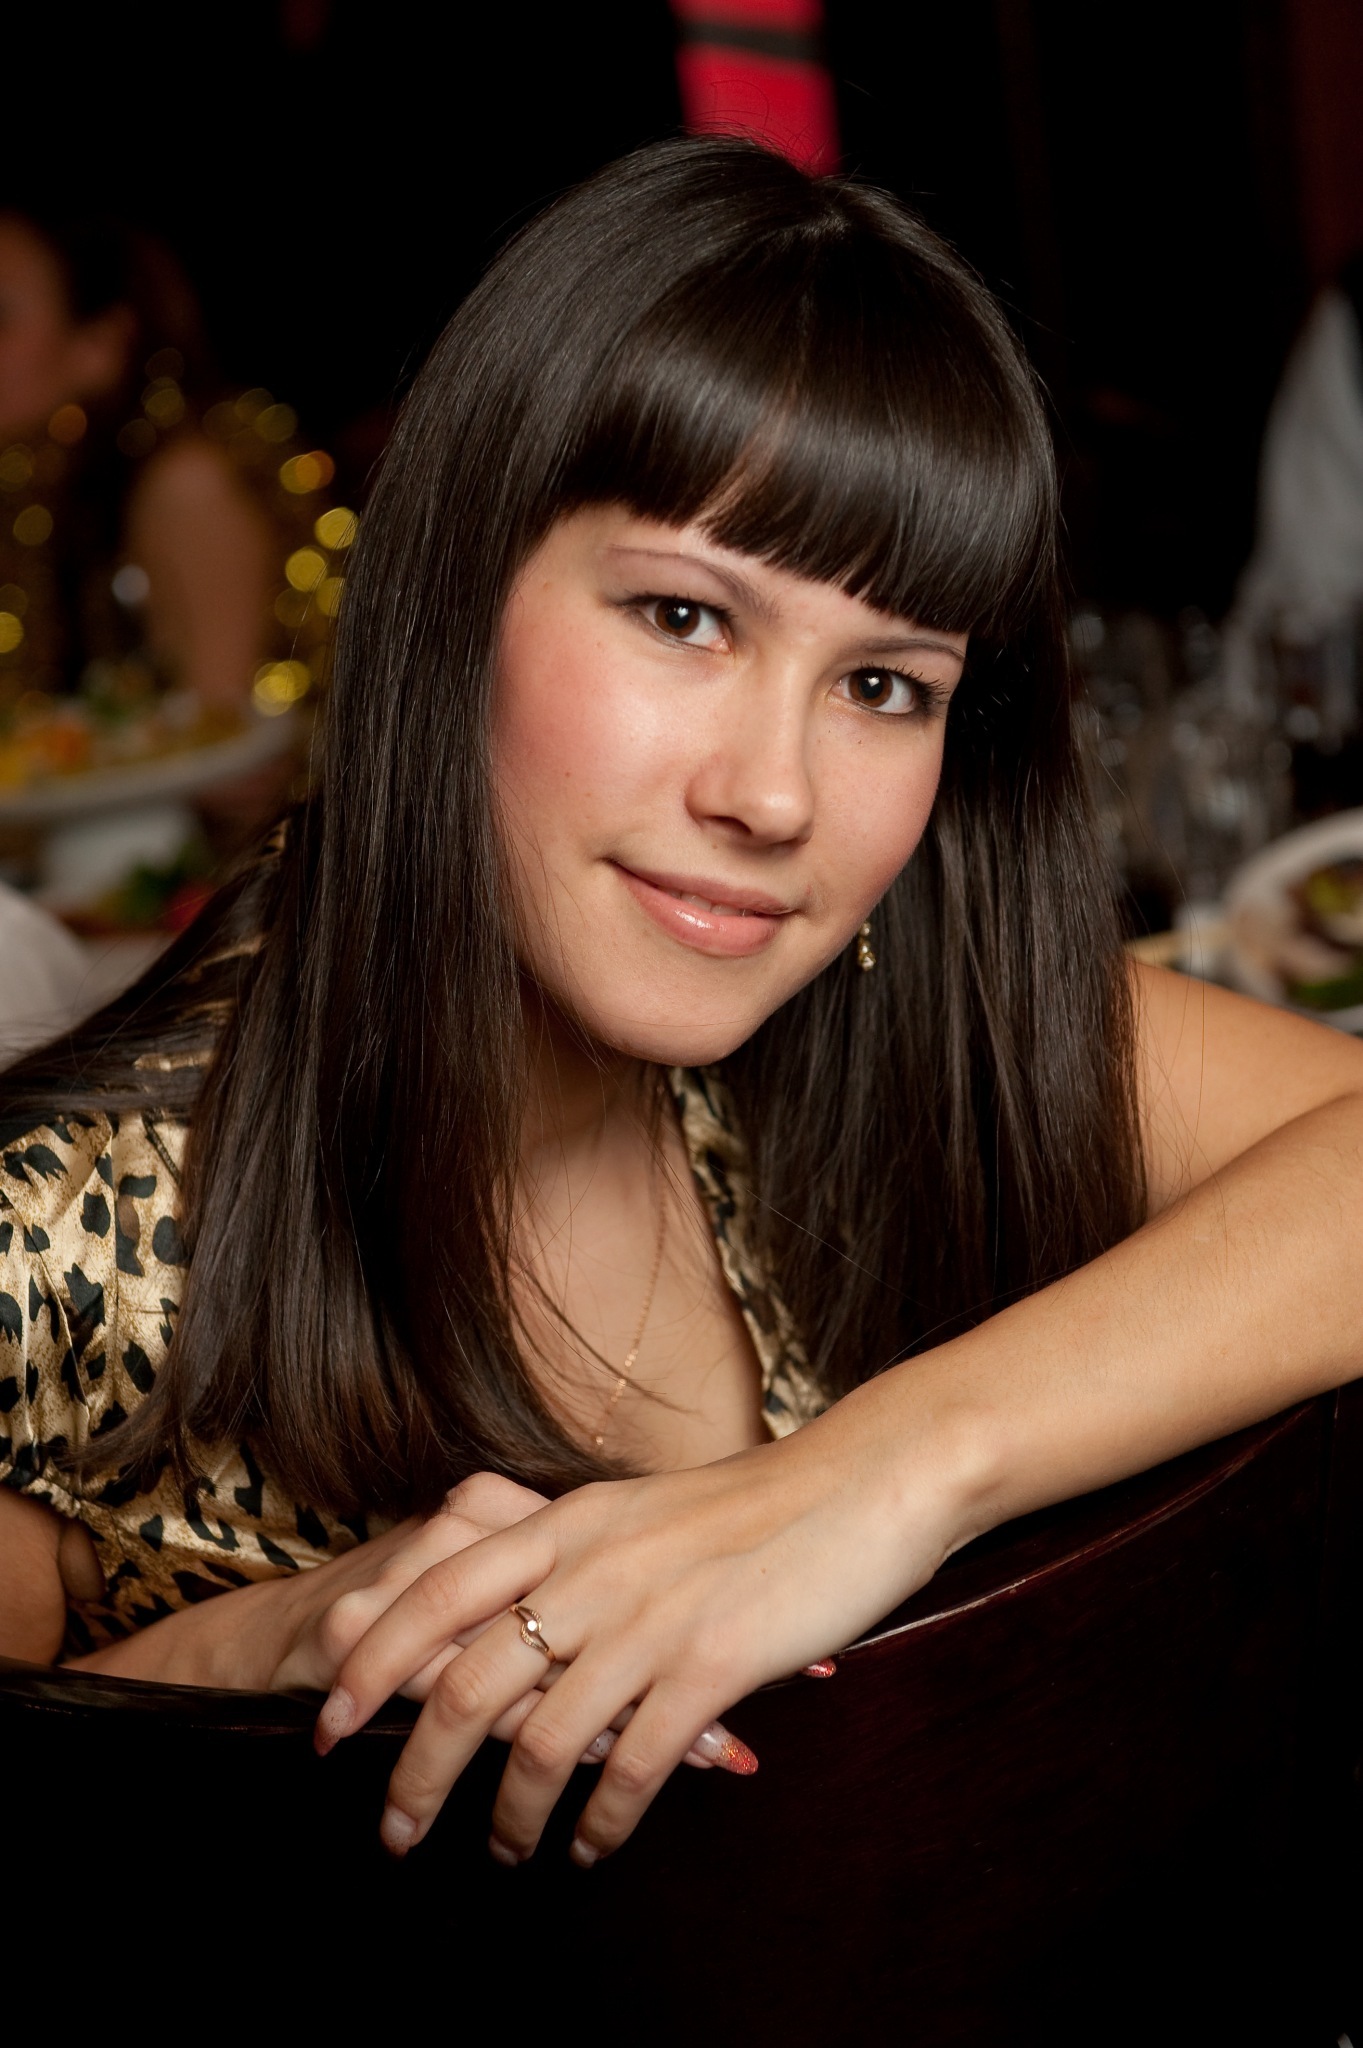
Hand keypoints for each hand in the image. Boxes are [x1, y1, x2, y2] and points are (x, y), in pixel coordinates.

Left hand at [316, 1389, 952, 1864]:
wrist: (862, 1481)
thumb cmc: (754, 1504)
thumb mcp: (637, 1512)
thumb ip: (568, 1554)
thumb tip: (503, 1613)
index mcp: (566, 1523)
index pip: (435, 1593)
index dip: (371, 1663)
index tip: (328, 1722)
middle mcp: (591, 1568)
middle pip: (469, 1683)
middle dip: (416, 1770)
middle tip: (393, 1832)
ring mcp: (650, 1618)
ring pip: (543, 1741)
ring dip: (511, 1816)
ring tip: (505, 1856)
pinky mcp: (712, 1664)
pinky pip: (634, 1765)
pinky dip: (602, 1820)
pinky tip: (592, 1846)